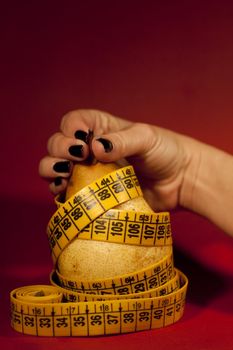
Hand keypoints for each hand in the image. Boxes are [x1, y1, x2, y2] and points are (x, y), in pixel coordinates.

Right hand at [39, 109, 197, 210]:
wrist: (180, 181)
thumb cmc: (165, 152)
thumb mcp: (146, 138)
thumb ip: (121, 141)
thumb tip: (94, 148)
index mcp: (101, 128)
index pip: (72, 122)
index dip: (70, 131)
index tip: (84, 143)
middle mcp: (90, 149)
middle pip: (57, 144)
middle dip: (59, 150)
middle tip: (78, 159)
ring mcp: (89, 173)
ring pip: (55, 168)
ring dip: (52, 171)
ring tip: (66, 176)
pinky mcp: (93, 195)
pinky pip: (67, 193)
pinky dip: (61, 193)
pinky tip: (66, 193)